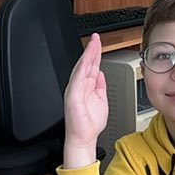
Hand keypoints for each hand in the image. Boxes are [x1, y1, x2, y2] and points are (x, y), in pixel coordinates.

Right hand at [63, 33, 106, 163]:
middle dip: (91, 49)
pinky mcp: (72, 95)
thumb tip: (101, 73)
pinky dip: (81, 68)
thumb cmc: (90, 123)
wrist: (83, 137)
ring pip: (81, 68)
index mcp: (88, 86)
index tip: (98, 42)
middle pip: (86, 63)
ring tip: (92, 44)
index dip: (95, 53)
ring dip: (87, 55)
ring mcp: (75, 89)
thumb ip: (101, 86)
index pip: (92, 66)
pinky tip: (86, 60)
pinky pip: (77, 79)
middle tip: (96, 37)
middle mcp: (80, 86)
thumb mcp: (101, 100)